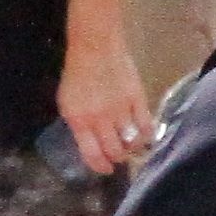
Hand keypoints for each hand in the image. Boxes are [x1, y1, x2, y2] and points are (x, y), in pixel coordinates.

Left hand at [56, 39, 153, 175]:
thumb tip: (91, 144)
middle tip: (120, 157)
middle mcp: (100, 120)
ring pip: (132, 143)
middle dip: (117, 159)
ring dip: (133, 149)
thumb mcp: (68, 102)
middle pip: (115, 151)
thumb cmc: (77, 73)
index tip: (105, 169)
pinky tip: (146, 137)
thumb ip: (79, 125)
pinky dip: (148, 136)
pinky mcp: (138, 99)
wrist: (95, 46)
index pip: (92, 154)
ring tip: (132, 147)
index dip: (100, 167)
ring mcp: (121, 110)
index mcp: (79, 120)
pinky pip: (147, 126)